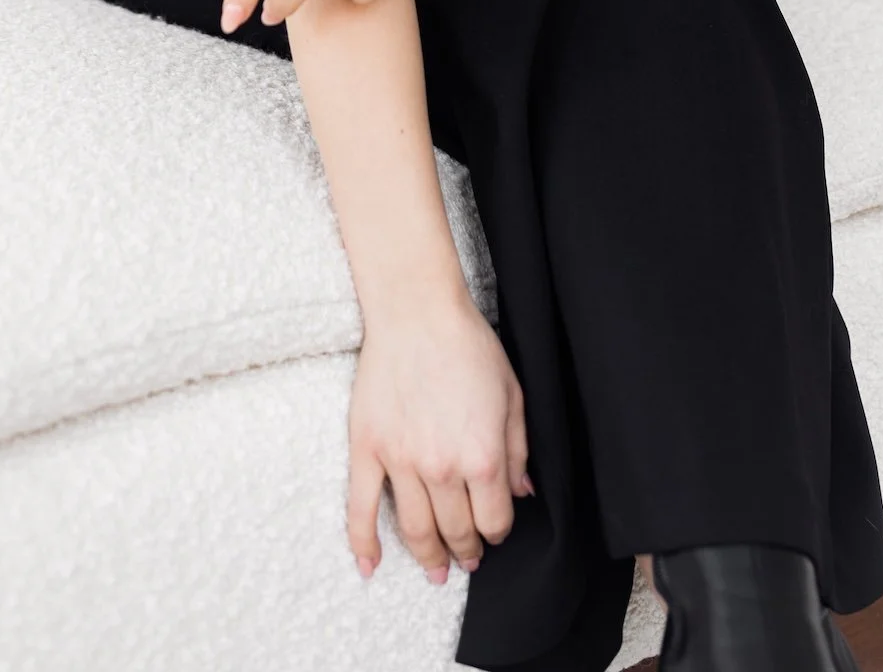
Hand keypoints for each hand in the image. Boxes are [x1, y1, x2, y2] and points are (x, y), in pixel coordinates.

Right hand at [348, 287, 533, 584]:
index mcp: (483, 456)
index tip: (495, 530)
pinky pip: (360, 508)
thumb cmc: (469, 346)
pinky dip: (363, 544)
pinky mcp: (367, 450)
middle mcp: (442, 468)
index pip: (494, 519)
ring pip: (415, 529)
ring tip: (435, 570)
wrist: (417, 312)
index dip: (498, 531)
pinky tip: (370, 566)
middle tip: (468, 559)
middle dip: (466, 551)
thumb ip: (518, 449)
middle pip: (456, 531)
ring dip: (427, 557)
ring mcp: (401, 462)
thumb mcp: (511, 394)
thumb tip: (522, 492)